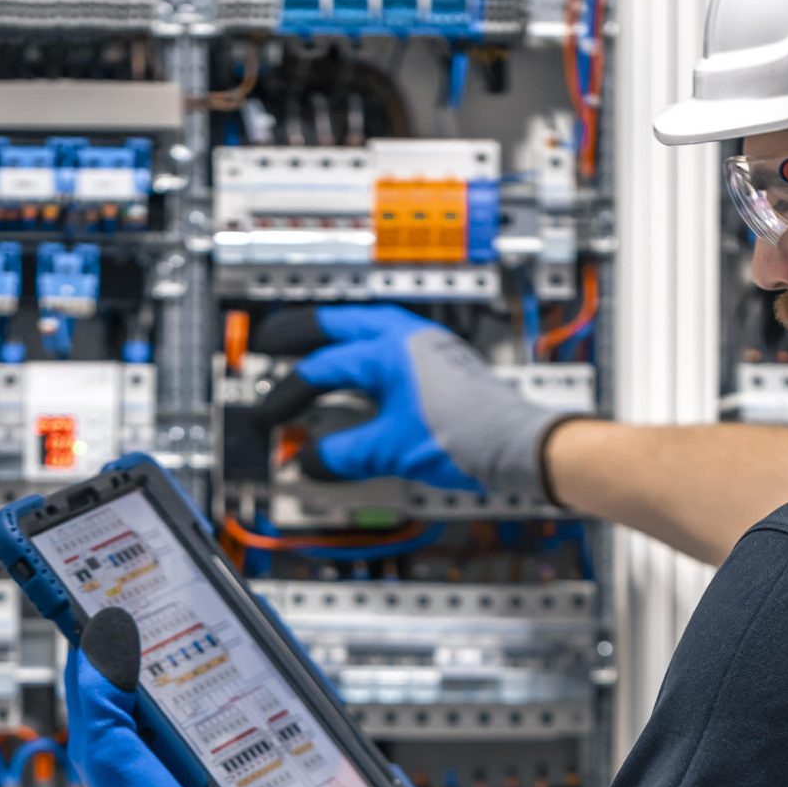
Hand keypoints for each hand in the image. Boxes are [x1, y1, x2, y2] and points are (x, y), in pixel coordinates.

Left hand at [65, 607, 259, 786]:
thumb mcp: (110, 750)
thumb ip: (98, 695)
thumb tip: (103, 631)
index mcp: (104, 735)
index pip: (97, 666)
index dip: (106, 626)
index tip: (122, 585)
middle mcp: (137, 741)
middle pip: (146, 673)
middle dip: (160, 638)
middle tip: (178, 597)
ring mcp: (176, 751)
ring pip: (185, 691)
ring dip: (199, 664)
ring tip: (216, 630)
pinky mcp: (212, 763)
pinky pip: (218, 717)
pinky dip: (227, 695)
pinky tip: (244, 678)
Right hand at [254, 306, 575, 499]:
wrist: (520, 445)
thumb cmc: (467, 438)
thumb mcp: (392, 450)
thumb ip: (344, 454)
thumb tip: (310, 461)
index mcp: (388, 350)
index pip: (322, 369)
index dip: (287, 394)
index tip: (267, 418)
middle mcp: (407, 338)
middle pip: (339, 325)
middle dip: (301, 334)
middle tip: (270, 341)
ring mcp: (427, 347)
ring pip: (367, 328)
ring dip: (335, 337)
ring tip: (310, 347)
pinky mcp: (443, 364)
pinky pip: (389, 346)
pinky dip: (363, 354)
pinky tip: (362, 371)